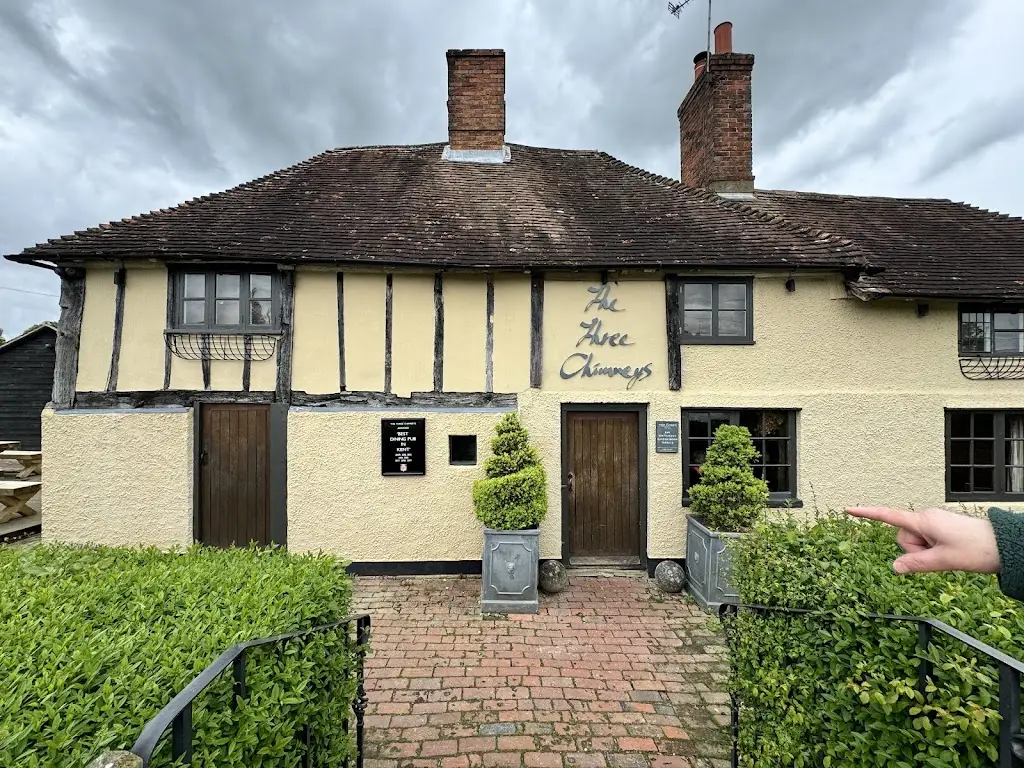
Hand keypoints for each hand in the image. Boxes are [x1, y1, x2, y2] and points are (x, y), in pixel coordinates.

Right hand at [845, 507, 999, 574]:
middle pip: (904, 538)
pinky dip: (932, 549)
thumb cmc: (977, 549)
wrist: (1005, 544)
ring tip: (949, 554)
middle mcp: (926, 518)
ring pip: (915, 542)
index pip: (889, 516)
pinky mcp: (941, 528)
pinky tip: (949, 552)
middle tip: (940, 556)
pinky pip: (926, 541)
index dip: (867, 514)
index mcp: (923, 521)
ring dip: (926, 552)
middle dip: (915, 550)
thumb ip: (916, 564)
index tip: (848, 509)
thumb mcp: (943, 561)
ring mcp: (934, 522)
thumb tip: (895, 567)